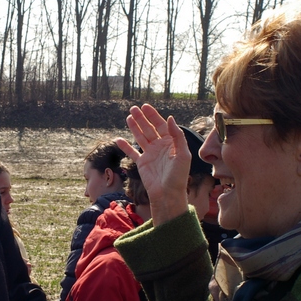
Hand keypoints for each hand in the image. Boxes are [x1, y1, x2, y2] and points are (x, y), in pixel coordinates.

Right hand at [116, 104, 191, 224]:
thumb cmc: (178, 176)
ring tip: (128, 117)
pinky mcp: (142, 163)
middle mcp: (160, 146)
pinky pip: (132, 152)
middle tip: (133, 108)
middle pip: (149, 128)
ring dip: (134, 127)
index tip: (145, 107)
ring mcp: (150, 154)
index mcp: (171, 143)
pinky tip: (118, 139)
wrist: (168, 194)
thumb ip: (177, 136)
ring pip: (140, 137)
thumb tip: (170, 118)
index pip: (161, 125)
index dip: (153, 115)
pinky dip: (125, 146)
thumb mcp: (182, 154)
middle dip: (142, 118)